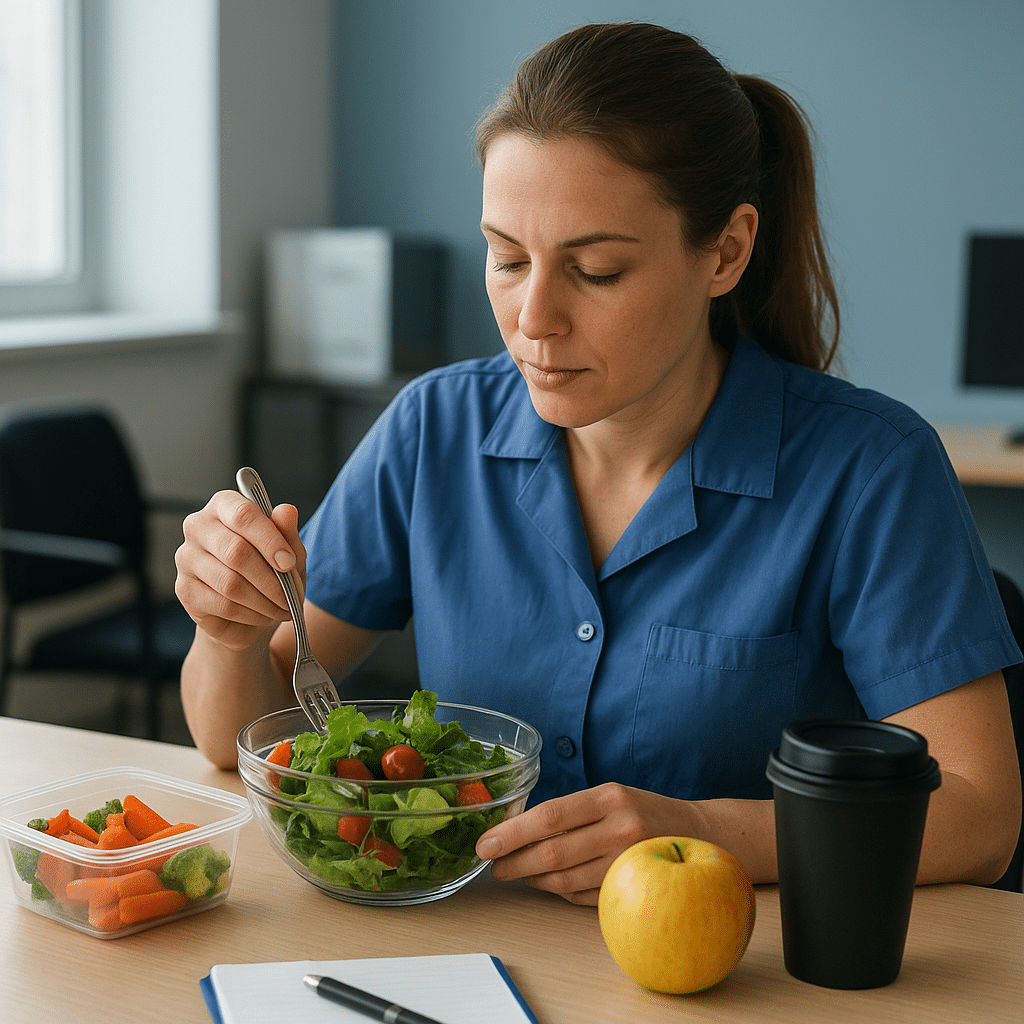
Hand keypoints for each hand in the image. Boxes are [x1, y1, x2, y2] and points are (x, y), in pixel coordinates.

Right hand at [174, 489, 305, 650]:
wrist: (248, 614)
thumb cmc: (269, 572)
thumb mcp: (288, 551)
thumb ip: (287, 532)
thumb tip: (287, 511)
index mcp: (224, 506)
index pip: (243, 514)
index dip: (270, 540)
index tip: (289, 563)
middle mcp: (198, 527)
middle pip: (236, 551)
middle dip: (271, 579)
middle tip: (291, 596)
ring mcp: (187, 558)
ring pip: (230, 583)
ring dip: (264, 600)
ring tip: (282, 608)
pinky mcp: (184, 590)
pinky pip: (223, 605)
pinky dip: (251, 614)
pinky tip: (263, 615)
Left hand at [476, 783, 704, 905]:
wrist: (700, 836)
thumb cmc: (643, 813)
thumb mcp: (611, 796)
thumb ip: (572, 812)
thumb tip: (516, 829)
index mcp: (610, 798)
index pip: (550, 816)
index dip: (512, 832)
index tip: (485, 843)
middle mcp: (620, 829)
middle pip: (552, 853)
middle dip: (513, 863)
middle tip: (493, 867)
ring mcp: (628, 864)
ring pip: (564, 881)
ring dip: (533, 880)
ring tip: (517, 873)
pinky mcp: (631, 891)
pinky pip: (581, 897)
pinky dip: (559, 891)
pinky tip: (549, 882)